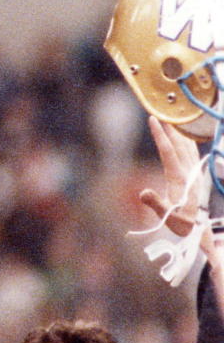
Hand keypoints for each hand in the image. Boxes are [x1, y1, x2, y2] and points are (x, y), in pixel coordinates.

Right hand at [140, 115, 205, 236]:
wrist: (200, 230)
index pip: (167, 151)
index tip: (153, 119)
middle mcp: (188, 172)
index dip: (159, 135)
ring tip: (173, 122)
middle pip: (178, 145)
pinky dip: (188, 142)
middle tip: (162, 112)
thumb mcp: (167, 217)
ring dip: (179, 133)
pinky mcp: (197, 176)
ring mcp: (194, 173)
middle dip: (169, 128)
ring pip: (187, 147)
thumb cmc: (182, 223)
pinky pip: (192, 153)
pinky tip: (186, 139)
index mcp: (179, 178)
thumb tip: (143, 193)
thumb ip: (156, 203)